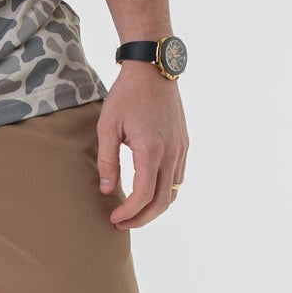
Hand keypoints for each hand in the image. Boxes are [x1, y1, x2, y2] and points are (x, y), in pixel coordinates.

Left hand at [97, 66, 188, 228]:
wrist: (153, 70)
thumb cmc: (127, 95)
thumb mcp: (108, 126)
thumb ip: (108, 161)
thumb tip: (108, 190)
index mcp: (151, 150)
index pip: (143, 195)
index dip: (129, 212)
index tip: (114, 218)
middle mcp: (171, 153)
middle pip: (162, 201)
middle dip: (142, 218)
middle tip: (122, 223)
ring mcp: (181, 149)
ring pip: (173, 192)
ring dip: (155, 208)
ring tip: (134, 212)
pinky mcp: (183, 144)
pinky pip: (178, 177)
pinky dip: (165, 192)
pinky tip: (148, 192)